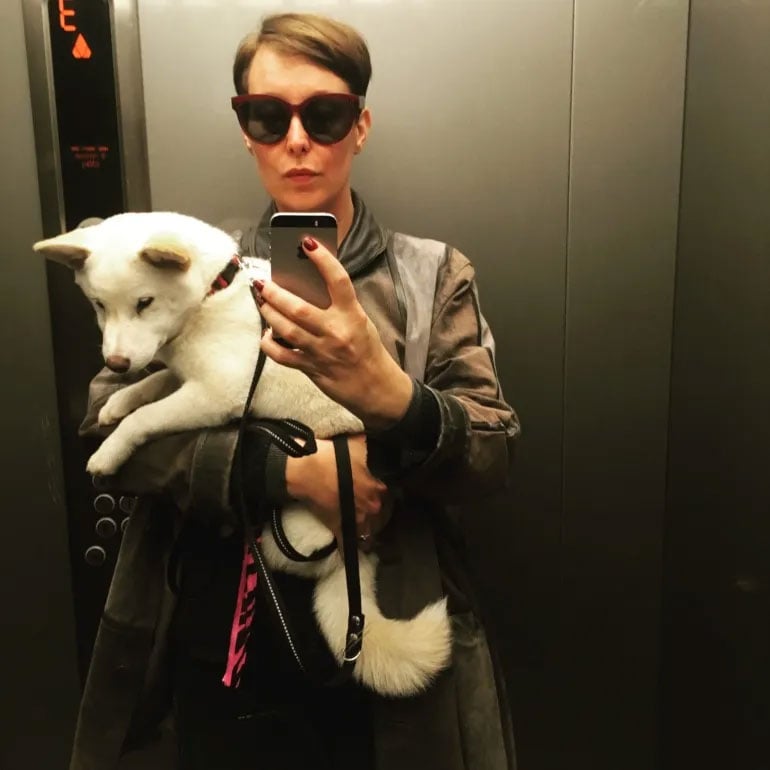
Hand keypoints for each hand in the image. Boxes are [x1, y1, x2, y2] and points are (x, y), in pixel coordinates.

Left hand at [256, 237, 412, 429]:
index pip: (338, 280)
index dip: (322, 259)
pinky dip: (270, 344)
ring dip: (269, 313)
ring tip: (262, 301)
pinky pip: (282, 355)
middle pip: (299, 307)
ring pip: (286, 329)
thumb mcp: (360, 322)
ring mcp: (322, 352)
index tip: (307, 243)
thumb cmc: (368, 352)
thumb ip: (339, 306)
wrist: (377, 388)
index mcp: (352, 315)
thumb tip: (309, 287)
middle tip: (263, 282)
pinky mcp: (311, 369)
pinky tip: (267, 335)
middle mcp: (336, 332)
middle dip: (275, 293)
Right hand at [285, 435, 388, 548]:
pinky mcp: (339, 529)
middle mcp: (371, 508)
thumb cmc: (331, 455)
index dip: (384, 493)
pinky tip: (350, 553)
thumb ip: (369, 447)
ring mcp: (356, 521)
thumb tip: (375, 441)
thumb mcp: (357, 443)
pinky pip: (348, 546)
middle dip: (379, 514)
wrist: (305, 470)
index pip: (389, 495)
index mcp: (378, 489)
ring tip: (368, 532)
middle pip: (382, 516)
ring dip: (369, 531)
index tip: (379, 491)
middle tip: (373, 509)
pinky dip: (350, 551)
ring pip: (369, 533)